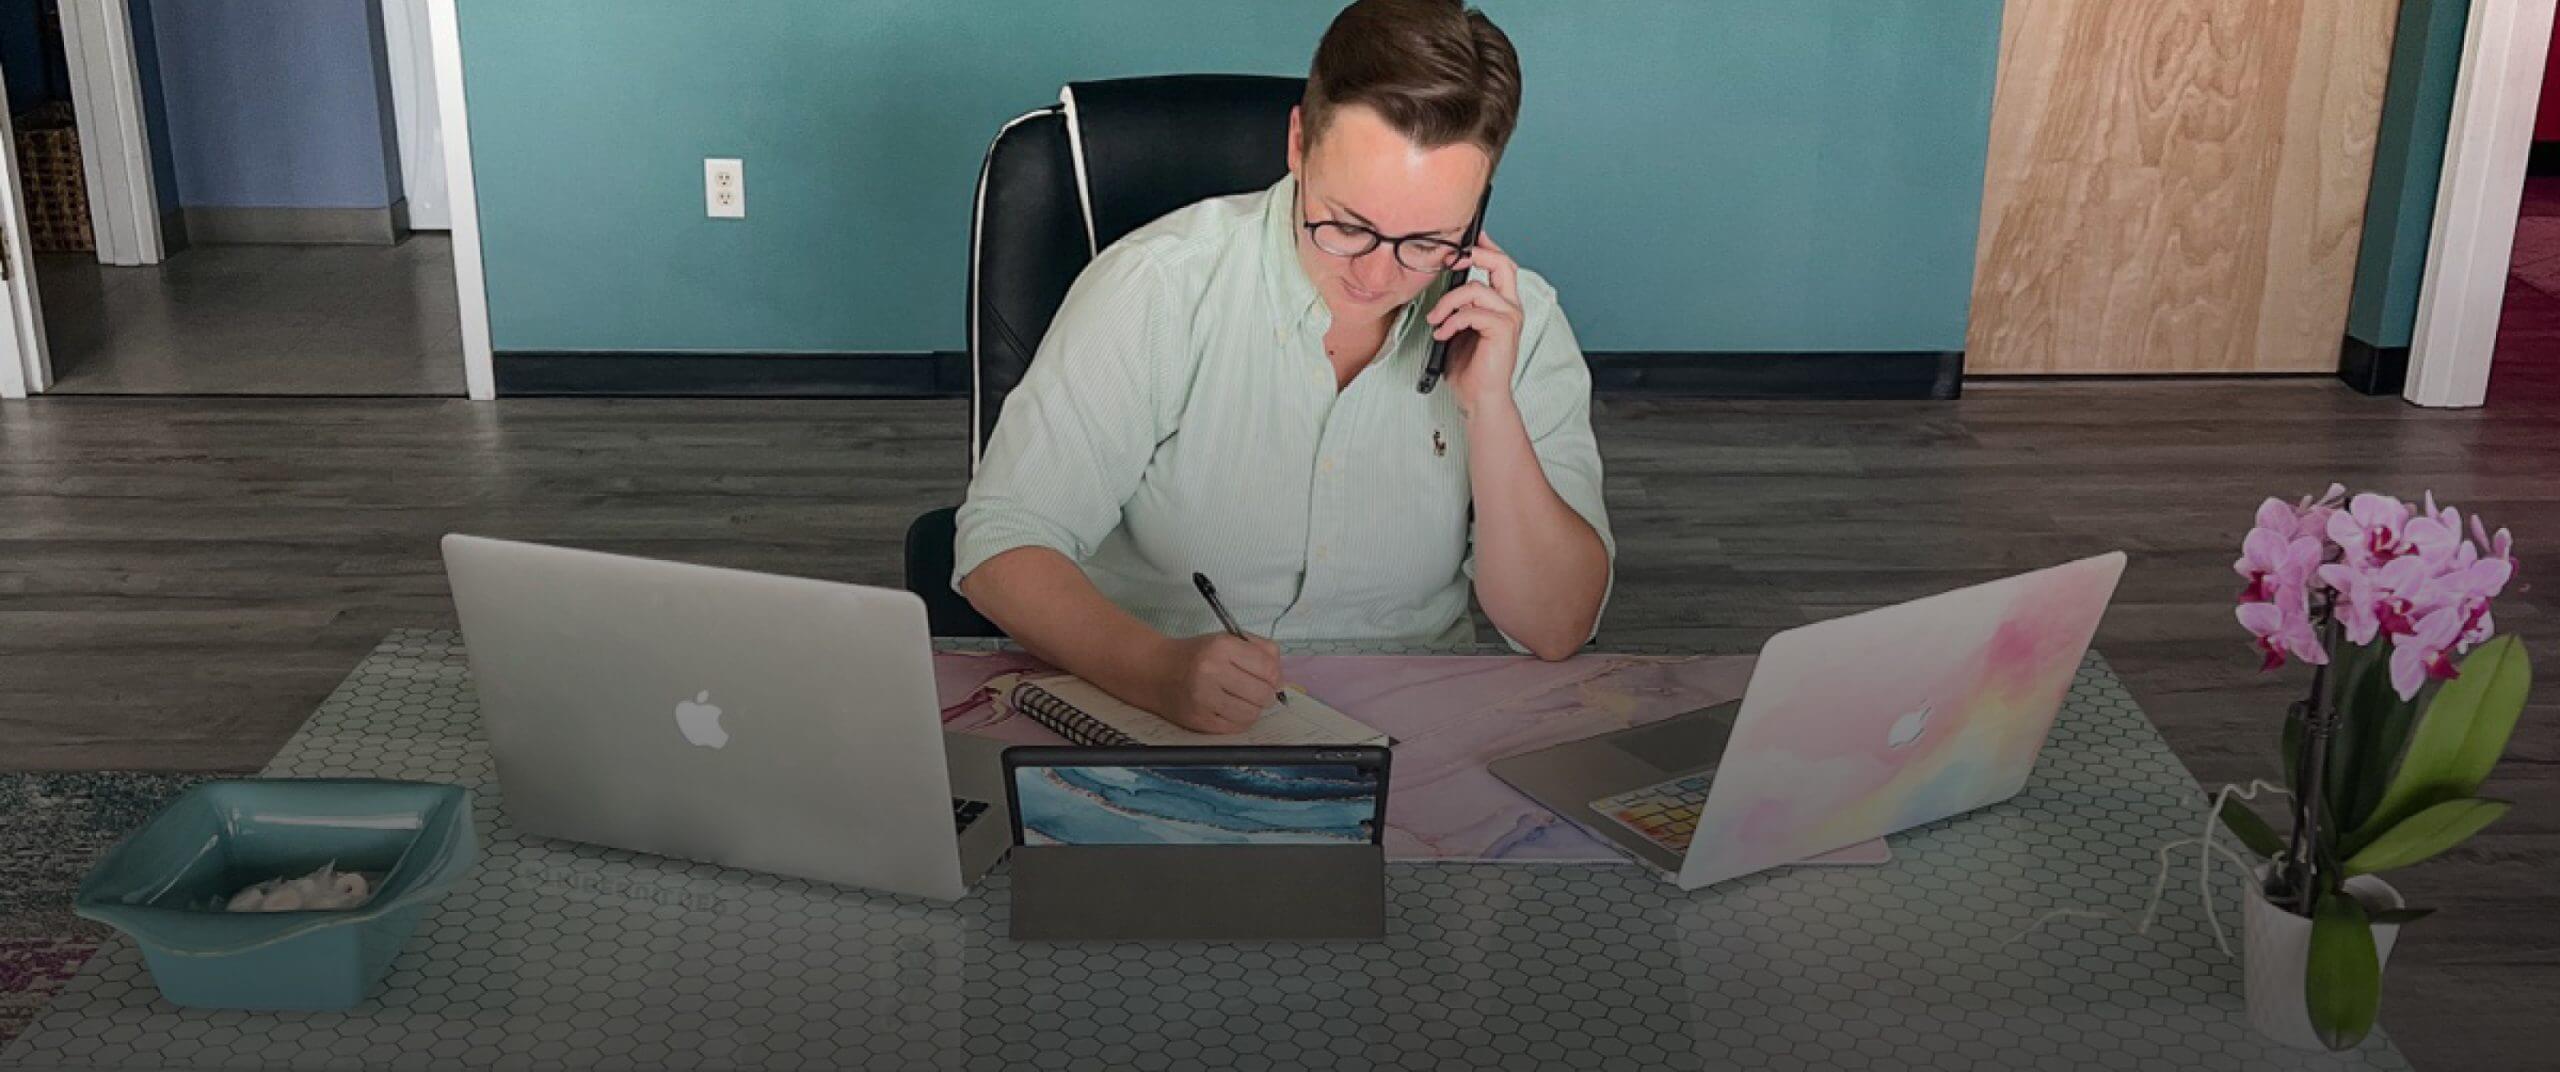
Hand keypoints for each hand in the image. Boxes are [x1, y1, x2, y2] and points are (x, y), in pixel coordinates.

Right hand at [1145, 633, 1282, 733]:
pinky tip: (1231, 709)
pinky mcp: (1199, 720)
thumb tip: (1281, 678)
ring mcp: (1203, 699)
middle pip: (1263, 694)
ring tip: (1243, 700)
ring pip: (1252, 714)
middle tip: (1257, 691)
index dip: (1275, 676)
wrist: (1156, 671)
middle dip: (1266, 695)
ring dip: (1253, 709)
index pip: (1268, 668)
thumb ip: (1260, 650)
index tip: (1270, 678)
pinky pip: (1235, 727)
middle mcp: (1211, 672)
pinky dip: (1239, 720)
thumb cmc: (1197, 655)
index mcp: (1222, 647)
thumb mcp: (1227, 639)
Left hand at [1428, 233, 1525, 418]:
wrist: (1479, 397)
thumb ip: (1459, 306)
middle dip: (1475, 255)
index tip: (1465, 239)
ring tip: (1435, 319)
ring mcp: (1510, 318)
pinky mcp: (1503, 330)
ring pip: (1476, 290)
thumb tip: (1441, 285)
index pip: (1501, 264)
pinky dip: (1451, 321)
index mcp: (1503, 304)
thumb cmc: (1470, 368)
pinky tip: (1443, 333)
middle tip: (1453, 260)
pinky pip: (1472, 313)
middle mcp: (1511, 308)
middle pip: (1502, 264)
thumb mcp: (1460, 328)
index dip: (1485, 246)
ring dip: (1448, 302)